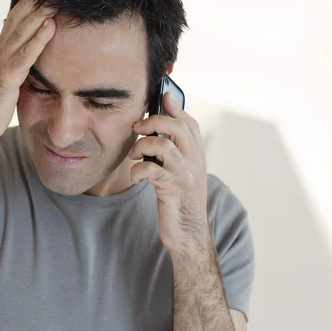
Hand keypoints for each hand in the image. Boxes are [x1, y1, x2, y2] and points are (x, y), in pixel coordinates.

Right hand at [0, 0, 55, 143]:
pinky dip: (38, 40)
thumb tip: (25, 68)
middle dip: (32, 3)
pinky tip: (49, 27)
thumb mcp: (3, 85)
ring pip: (22, 34)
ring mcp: (1, 65)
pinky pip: (25, 56)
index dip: (25, 7)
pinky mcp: (7, 79)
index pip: (12, 25)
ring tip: (53, 0)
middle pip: (17, 23)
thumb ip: (13, 72)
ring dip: (38, 15)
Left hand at [128, 92, 209, 254]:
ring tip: (134, 157)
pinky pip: (151, 171)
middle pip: (177, 127)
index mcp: (197, 154)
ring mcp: (185, 175)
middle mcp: (194, 161)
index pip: (189, 122)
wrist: (190, 233)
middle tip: (137, 129)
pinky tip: (136, 178)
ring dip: (142, 147)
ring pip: (164, 146)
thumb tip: (157, 128)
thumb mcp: (181, 172)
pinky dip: (138, 171)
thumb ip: (174, 151)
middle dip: (153, 122)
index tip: (162, 97)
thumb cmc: (180, 200)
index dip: (174, 107)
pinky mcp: (172, 190)